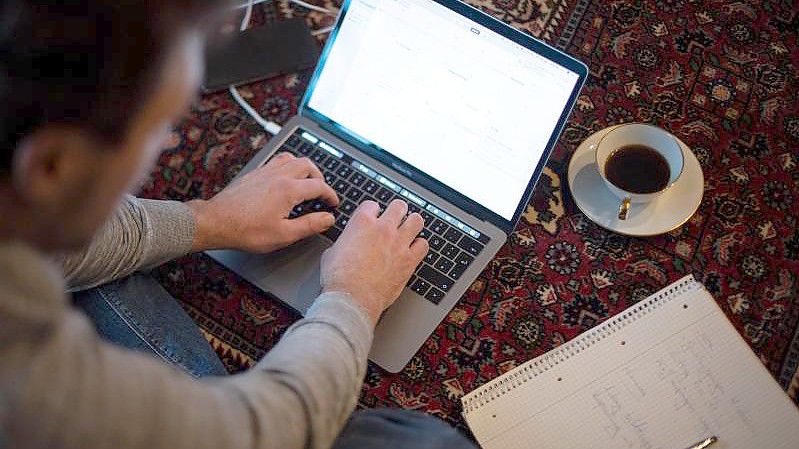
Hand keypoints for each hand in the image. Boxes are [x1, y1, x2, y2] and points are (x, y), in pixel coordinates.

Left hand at [187, 152, 338, 252]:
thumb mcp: (283, 235)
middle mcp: (278, 176)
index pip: (319, 186)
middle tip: (321, 191)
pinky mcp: (254, 174)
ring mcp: (265, 172)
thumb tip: (328, 219)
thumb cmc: (247, 230)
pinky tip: (283, 178)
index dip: (330, 195)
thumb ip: (309, 225)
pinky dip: (286, 166)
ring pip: (291, 158)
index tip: (333, 203)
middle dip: (319, 177)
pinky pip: (276, 161)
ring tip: (306, 180)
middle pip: (307, 165)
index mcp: (289, 190)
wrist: (217, 221)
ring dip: (303, 167)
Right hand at [320, 199, 428, 325]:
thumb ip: (343, 243)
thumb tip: (344, 245)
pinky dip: (420, 246)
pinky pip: (423, 245)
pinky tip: (415, 249)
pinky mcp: (409, 260)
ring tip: (410, 227)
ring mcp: (399, 243)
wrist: (352, 298)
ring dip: (413, 223)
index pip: (372, 205)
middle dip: (397, 210)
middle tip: (396, 216)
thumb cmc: (339, 279)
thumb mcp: (331, 253)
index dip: (373, 210)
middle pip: (398, 206)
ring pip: (416, 220)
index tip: (373, 215)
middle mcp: (383, 229)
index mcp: (362, 223)